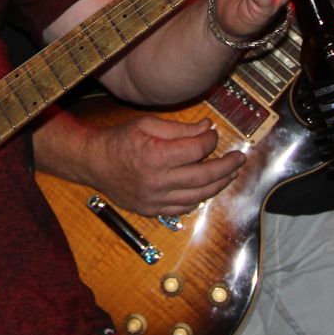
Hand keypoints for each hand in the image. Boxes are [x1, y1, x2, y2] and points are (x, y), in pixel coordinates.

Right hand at [85, 115, 243, 216]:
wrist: (94, 163)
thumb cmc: (119, 140)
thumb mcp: (148, 124)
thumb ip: (180, 129)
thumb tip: (208, 128)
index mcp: (157, 156)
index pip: (197, 150)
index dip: (210, 141)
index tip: (214, 135)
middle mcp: (158, 181)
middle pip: (204, 176)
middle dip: (227, 166)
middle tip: (239, 159)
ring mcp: (156, 199)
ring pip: (198, 195)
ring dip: (218, 184)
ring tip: (229, 174)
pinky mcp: (152, 209)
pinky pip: (183, 207)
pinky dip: (198, 198)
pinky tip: (206, 188)